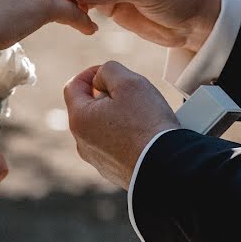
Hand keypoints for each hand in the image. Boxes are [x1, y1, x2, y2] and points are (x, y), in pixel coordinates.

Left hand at [64, 61, 179, 188]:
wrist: (167, 167)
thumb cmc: (147, 125)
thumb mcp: (129, 82)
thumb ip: (109, 70)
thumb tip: (101, 78)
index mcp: (79, 120)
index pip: (73, 86)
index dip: (91, 73)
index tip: (108, 73)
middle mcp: (82, 143)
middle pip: (88, 107)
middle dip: (106, 95)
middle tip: (130, 93)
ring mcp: (97, 159)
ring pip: (101, 127)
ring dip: (116, 116)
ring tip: (140, 114)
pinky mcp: (113, 170)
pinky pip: (115, 146)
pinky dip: (125, 136)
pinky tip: (144, 134)